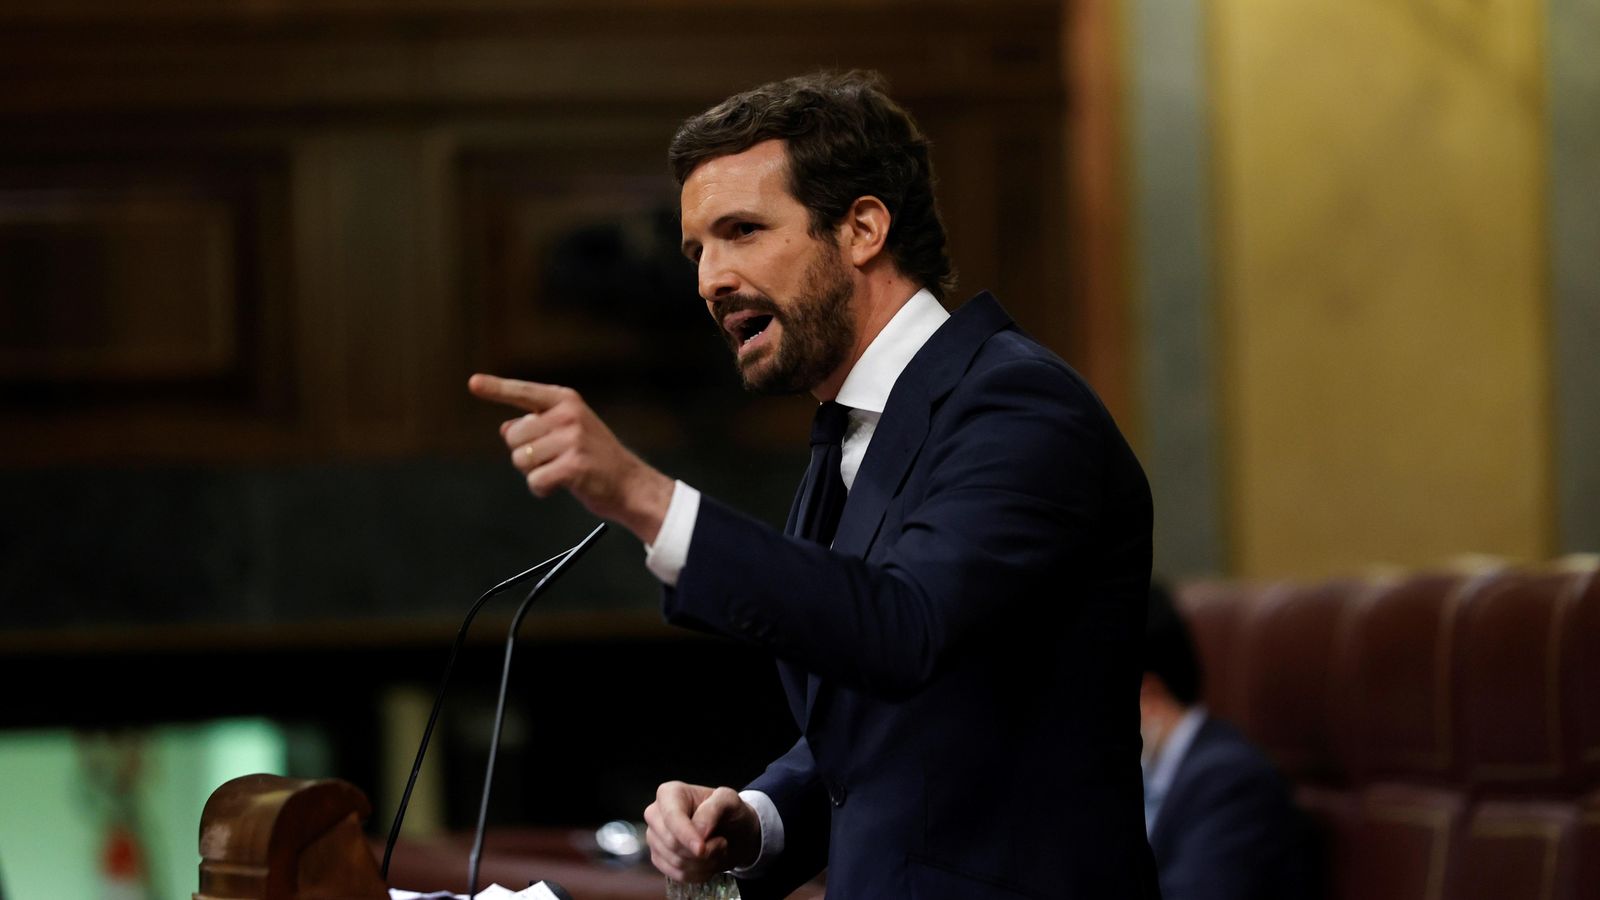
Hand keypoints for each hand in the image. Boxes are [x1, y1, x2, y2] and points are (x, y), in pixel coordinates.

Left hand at [468, 374, 673, 543]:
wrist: (630, 484)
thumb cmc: (595, 458)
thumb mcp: (568, 433)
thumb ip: (536, 427)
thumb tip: (505, 428)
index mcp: (566, 401)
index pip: (524, 392)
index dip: (496, 389)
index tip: (472, 383)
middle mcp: (568, 415)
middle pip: (513, 436)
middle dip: (524, 454)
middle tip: (552, 459)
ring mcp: (572, 439)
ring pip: (521, 459)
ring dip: (533, 473)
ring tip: (560, 471)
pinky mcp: (574, 466)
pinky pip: (534, 480)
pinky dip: (541, 489)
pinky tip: (561, 486)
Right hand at [644, 781, 760, 882]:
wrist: (734, 832)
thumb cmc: (729, 811)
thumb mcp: (729, 800)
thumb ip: (713, 809)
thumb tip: (698, 831)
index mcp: (669, 793)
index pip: (671, 817)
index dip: (685, 835)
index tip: (702, 849)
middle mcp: (656, 814)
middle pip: (672, 842)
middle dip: (702, 851)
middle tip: (722, 843)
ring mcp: (655, 838)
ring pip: (676, 862)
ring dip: (705, 863)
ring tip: (718, 850)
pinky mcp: (659, 858)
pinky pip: (677, 874)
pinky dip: (699, 874)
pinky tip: (709, 862)